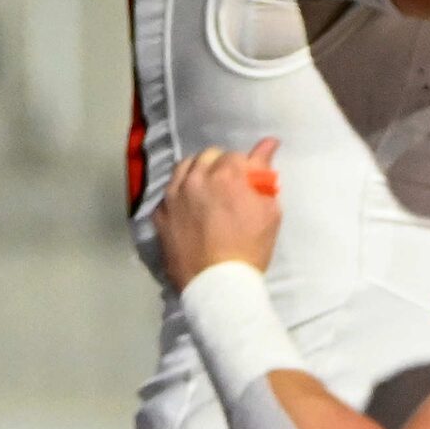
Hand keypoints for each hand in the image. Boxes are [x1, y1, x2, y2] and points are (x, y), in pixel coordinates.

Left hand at [154, 139, 281, 287]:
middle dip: (221, 166)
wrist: (218, 284)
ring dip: (197, 173)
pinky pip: (169, 193)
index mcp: (225, 175)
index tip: (250, 183)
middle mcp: (194, 179)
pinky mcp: (160, 215)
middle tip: (230, 186)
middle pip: (207, 156)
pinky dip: (180, 195)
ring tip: (207, 191)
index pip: (236, 156)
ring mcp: (173, 196)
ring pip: (183, 168)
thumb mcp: (269, 211)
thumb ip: (265, 174)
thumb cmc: (250, 248)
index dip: (246, 169)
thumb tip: (268, 144)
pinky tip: (189, 208)